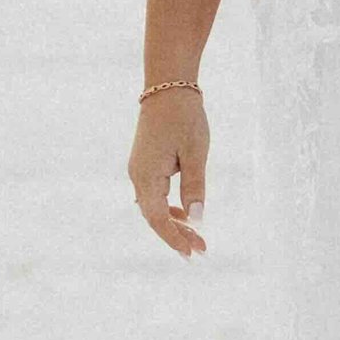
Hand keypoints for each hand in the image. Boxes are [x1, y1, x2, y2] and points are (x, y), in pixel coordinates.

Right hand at [129, 89, 209, 256]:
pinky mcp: (145, 164)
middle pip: (154, 216)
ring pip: (154, 207)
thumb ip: (194, 187)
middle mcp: (137, 176)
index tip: (192, 253)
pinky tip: (185, 216)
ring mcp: (139, 170)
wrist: (167, 87)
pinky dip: (169, 208)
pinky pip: (154, 195)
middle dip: (176, 235)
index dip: (174, 238)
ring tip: (197, 238)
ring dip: (174, 223)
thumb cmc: (184, 117)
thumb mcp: (195, 152)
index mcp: (146, 175)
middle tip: (201, 250)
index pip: (157, 218)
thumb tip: (198, 220)